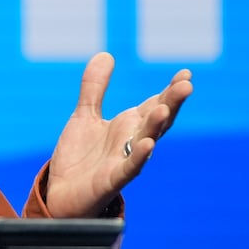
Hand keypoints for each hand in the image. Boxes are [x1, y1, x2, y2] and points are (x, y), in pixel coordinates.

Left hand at [44, 52, 191, 217]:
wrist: (62, 194)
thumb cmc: (80, 158)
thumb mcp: (85, 115)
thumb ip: (94, 87)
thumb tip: (106, 54)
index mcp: (128, 126)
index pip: (154, 105)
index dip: (169, 90)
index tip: (186, 73)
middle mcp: (131, 143)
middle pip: (156, 121)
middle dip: (171, 103)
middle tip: (186, 84)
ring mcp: (123, 161)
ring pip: (145, 141)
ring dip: (156, 126)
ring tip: (165, 108)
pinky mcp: (111, 180)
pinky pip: (128, 169)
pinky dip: (139, 157)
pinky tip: (147, 144)